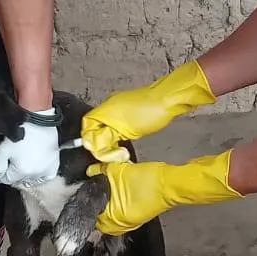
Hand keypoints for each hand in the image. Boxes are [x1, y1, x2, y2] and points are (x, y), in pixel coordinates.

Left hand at [0, 115, 60, 185]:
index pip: (6, 180)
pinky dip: (40, 176)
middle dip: (11, 174)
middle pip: (18, 180)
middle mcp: (35, 174)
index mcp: (21, 171)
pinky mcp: (54, 165)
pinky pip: (46, 177)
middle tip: (7, 165)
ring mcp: (46, 170)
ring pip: (31, 180)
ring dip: (24, 176)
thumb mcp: (3, 148)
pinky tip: (35, 169)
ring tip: (20, 165)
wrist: (38, 119)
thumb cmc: (21, 131)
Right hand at [82, 61, 216, 161]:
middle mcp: (109, 106)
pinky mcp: (130, 111)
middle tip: (118, 155)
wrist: (169, 100)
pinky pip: (117, 126)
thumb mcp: (124, 130)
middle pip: (96, 129)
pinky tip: (126, 143)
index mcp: (104, 109)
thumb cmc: (149, 113)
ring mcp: (120, 108)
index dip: (92, 143)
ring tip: (122, 152)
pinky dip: (119, 136)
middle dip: (103, 144)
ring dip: (112, 142)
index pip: (87, 128)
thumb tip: (90, 145)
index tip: (105, 154)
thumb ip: (104, 138)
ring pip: (107, 129)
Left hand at [89, 151, 239, 234]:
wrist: (172, 183)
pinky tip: (118, 186)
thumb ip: (100, 172)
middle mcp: (119, 226)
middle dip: (96, 200)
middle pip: (99, 214)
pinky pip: (120, 208)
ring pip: (110, 211)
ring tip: (105, 184)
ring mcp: (130, 222)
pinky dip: (117, 199)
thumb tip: (90, 170)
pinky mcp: (138, 214)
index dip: (85, 199)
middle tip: (93, 184)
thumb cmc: (146, 182)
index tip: (82, 188)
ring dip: (107, 199)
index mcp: (111, 220)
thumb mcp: (118, 173)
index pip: (89, 215)